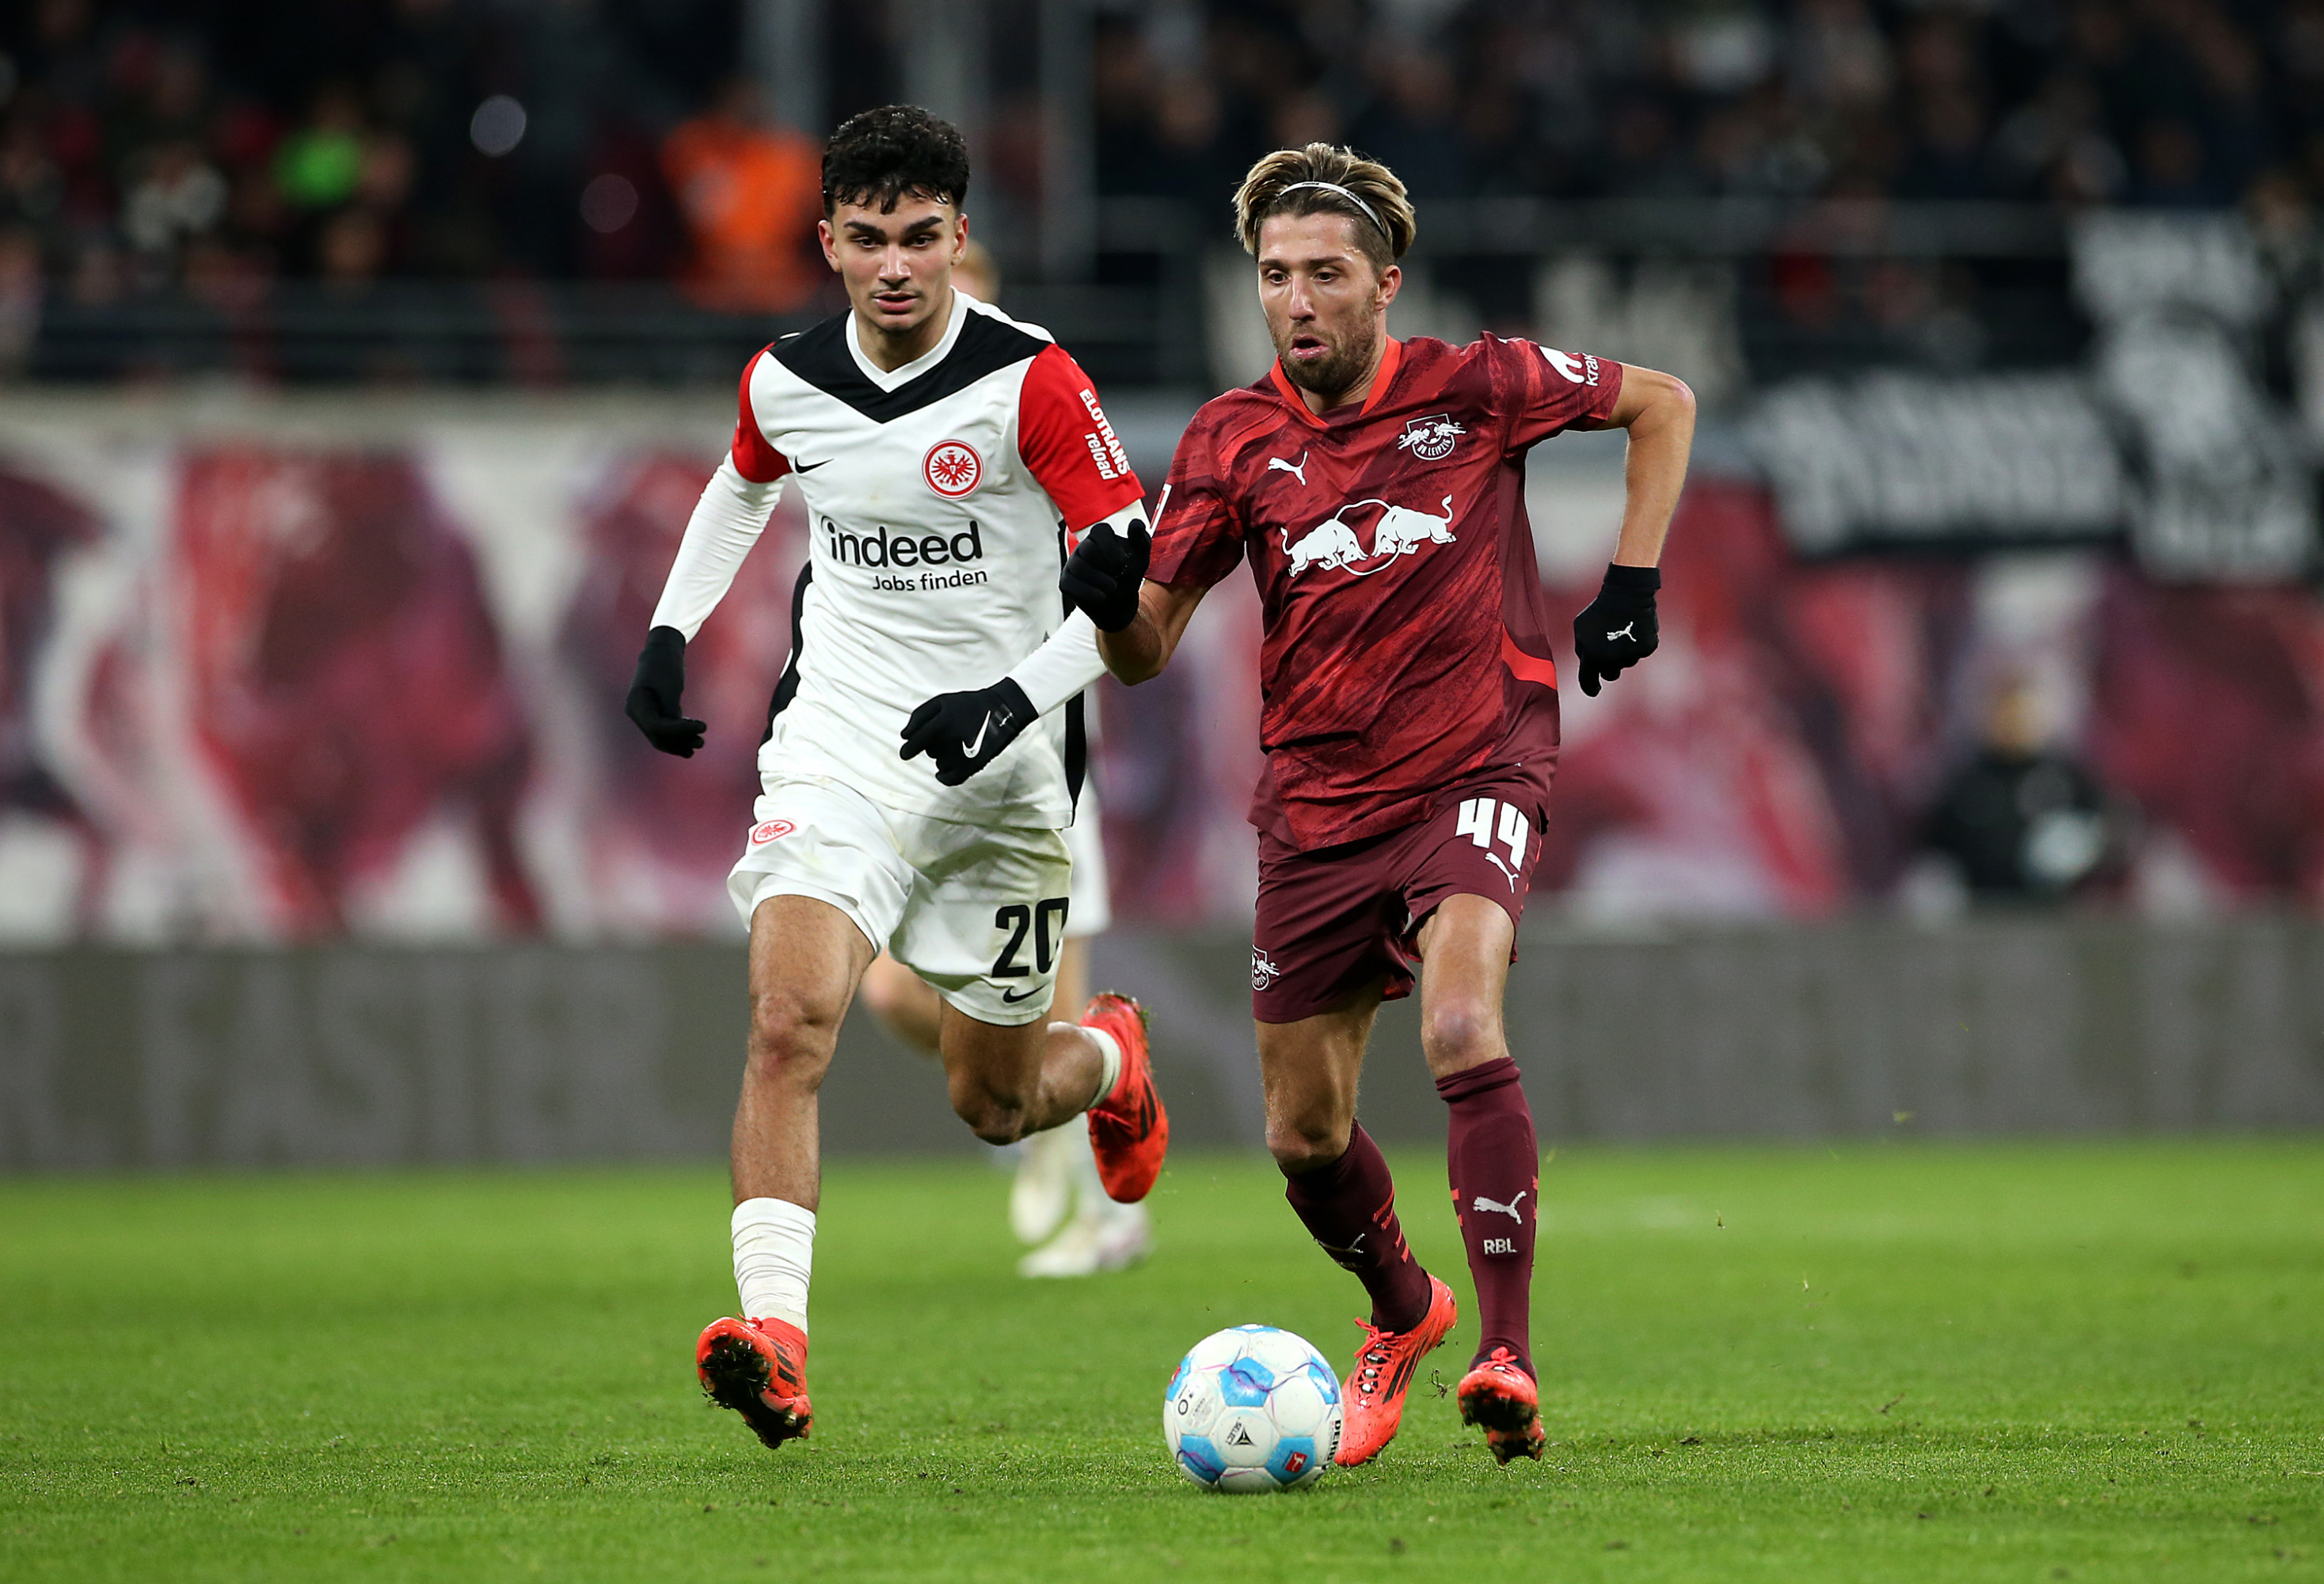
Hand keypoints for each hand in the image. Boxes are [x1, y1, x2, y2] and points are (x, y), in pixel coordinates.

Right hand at [625, 626, 705, 755]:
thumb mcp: (670, 687)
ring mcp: (644, 714)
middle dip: (680, 741)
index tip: (702, 726)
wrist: (662, 650)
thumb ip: (671, 711)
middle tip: (702, 742)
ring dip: (681, 742)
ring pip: (661, 737)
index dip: (680, 731)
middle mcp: (636, 712)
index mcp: (636, 704)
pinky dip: (678, 735)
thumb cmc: (665, 664)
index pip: (656, 727)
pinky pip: (665, 730)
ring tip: (700, 743)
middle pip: (658, 736)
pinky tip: (692, 742)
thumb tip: (679, 733)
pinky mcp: (654, 713)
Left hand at [900, 678, 1035, 785]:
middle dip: (934, 744)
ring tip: (959, 743)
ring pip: (940, 764)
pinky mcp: (974, 765)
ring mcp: (963, 754)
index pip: (916, 742)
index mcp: (942, 723)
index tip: (904, 754)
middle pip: (930, 751)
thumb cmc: (968, 704)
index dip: (908, 750)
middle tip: (951, 732)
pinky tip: (943, 772)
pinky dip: (944, 777)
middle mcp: (951, 740)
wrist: (1002, 710)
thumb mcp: (941, 701)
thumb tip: (904, 737)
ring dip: (944, 757)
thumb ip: (918, 716)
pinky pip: (950, 779)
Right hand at [1058, 517, 1149, 631]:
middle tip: (1118, 574)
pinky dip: (1087, 592)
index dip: (1111, 546)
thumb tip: (1135, 524)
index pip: (1100, 531)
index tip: (1122, 561)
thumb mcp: (1141, 556)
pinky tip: (1102, 597)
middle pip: (1087, 548)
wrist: (1120, 600)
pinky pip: (1069, 584)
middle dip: (1105, 563)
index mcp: (1100, 536)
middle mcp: (1084, 547)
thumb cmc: (1129, 573)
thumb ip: (1140, 539)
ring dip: (1098, 579)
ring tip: (1113, 588)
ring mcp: (1073, 564)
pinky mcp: (1066, 581)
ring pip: (1078, 566)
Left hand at [1572, 563, 1659, 697]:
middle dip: (1608, 668)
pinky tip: (1633, 628)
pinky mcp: (1647, 648)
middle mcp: (1613, 659)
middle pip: (1610, 675)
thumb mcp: (1580, 628)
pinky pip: (1639, 653)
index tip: (1594, 690)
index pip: (1588, 681)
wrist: (1627, 594)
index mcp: (1593, 655)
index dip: (1590, 688)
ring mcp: (1632, 654)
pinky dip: (1635, 644)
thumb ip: (1581, 649)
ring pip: (1626, 663)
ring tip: (1619, 632)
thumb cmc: (1600, 610)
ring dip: (1622, 653)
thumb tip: (1588, 665)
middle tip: (1608, 652)